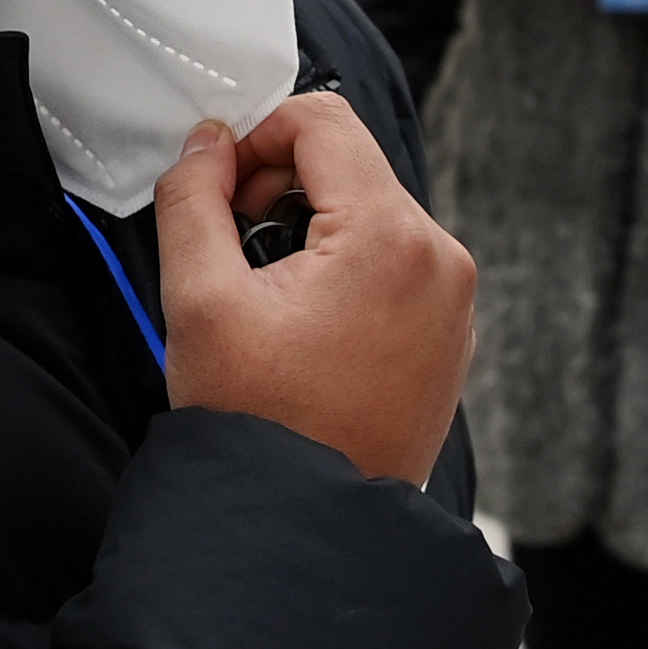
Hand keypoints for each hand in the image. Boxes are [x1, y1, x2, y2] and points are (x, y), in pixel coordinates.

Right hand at [151, 93, 473, 484]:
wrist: (307, 526)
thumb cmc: (260, 425)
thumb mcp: (200, 300)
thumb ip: (193, 200)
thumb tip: (208, 145)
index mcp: (391, 239)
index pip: (324, 122)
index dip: (258, 135)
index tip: (219, 181)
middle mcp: (441, 260)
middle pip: (351, 166)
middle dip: (282, 188)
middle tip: (234, 248)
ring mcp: (454, 301)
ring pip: (372, 214)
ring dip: (312, 230)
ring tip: (267, 297)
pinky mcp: (450, 334)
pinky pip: (396, 264)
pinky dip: (346, 270)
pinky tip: (304, 326)